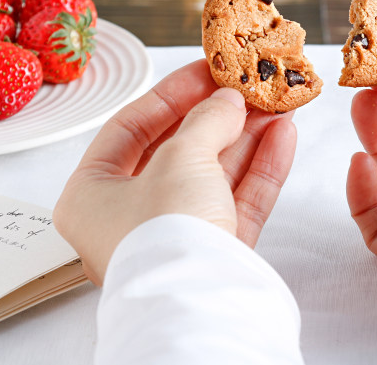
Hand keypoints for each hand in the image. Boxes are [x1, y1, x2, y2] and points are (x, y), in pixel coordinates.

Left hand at [53, 59, 296, 285]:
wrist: (199, 306)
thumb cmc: (166, 232)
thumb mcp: (181, 158)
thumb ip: (206, 120)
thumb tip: (227, 100)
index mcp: (92, 194)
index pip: (130, 129)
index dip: (171, 95)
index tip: (206, 71)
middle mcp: (130, 216)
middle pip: (179, 151)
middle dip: (220, 116)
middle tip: (247, 86)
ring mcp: (176, 235)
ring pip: (215, 174)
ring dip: (248, 137)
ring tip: (277, 102)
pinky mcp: (215, 251)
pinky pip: (238, 200)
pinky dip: (261, 168)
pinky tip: (283, 135)